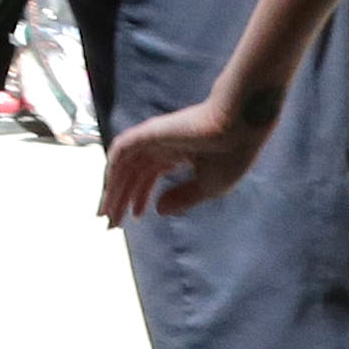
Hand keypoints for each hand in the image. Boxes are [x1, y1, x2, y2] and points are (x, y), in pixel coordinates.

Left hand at [101, 79, 286, 222]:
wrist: (241, 125)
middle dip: (122, 198)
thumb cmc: (232, 152)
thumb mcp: (210, 185)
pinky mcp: (149, 132)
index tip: (135, 218)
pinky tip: (108, 189)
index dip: (140, 196)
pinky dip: (112, 169)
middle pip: (134, 173)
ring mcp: (155, 138)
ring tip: (107, 215)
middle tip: (111, 223)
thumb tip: (158, 211)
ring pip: (124, 165)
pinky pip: (122, 151)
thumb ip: (184, 198)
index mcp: (179, 154)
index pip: (150, 176)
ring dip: (113, 190)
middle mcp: (163, 146)